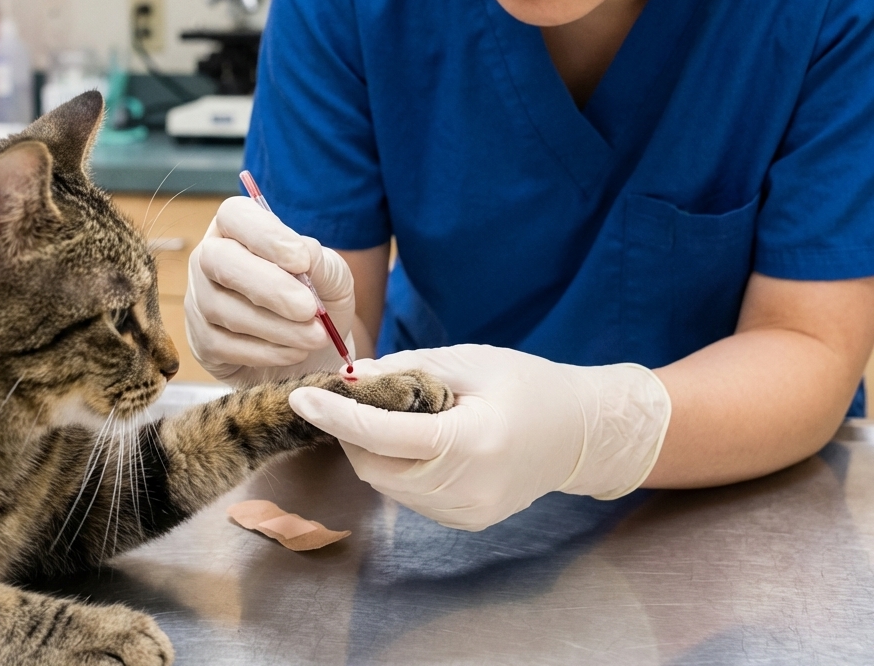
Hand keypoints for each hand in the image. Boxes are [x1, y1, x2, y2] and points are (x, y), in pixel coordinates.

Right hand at [184, 196, 354, 384]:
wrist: (317, 347)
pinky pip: (224, 346)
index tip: (302, 260)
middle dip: (268, 286)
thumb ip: (319, 261)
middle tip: (309, 308)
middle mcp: (209, 259)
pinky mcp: (202, 343)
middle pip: (218, 260)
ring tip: (316, 336)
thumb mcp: (331, 274)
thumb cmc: (320, 298)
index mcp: (238, 229)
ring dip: (276, 326)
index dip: (265, 234)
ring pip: (222, 308)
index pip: (234, 215)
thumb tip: (303, 254)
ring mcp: (199, 301)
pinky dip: (266, 352)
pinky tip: (296, 352)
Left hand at [288, 345, 670, 530]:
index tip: (302, 396)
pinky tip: (414, 438)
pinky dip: (397, 465)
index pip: (385, 435)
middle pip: (377, 467)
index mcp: (471, 443)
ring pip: (389, 485)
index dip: (338, 415)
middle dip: (352, 432)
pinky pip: (410, 495)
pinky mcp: (466, 522)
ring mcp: (466, 514)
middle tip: (351, 396)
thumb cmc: (528, 385)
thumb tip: (351, 376)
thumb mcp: (469, 361)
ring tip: (389, 413)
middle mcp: (466, 490)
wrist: (581, 432)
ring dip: (372, 449)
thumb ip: (407, 369)